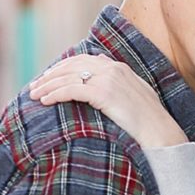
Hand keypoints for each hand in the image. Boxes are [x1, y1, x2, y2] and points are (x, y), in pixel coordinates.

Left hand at [29, 55, 186, 149]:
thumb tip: (102, 78)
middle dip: (50, 75)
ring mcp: (108, 79)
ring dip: (47, 85)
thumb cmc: (150, 123)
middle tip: (34, 86)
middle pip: (71, 65)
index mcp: (119, 67)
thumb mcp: (135, 98)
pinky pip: (71, 89)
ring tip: (32, 95)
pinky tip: (44, 101)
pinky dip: (55, 94)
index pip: (83, 60)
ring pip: (68, 76)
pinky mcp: (104, 93)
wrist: (162, 134)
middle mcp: (112, 68)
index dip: (62, 67)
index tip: (48, 78)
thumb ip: (118, 86)